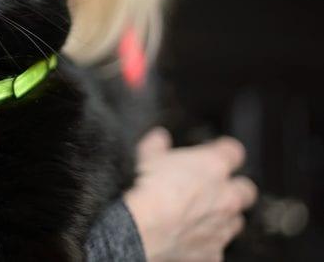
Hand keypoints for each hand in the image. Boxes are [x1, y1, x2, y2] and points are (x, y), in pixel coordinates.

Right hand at [123, 127, 257, 261]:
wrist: (143, 228)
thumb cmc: (149, 191)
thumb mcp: (147, 156)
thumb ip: (157, 146)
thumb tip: (158, 138)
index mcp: (213, 165)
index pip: (233, 151)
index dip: (222, 151)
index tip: (213, 152)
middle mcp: (226, 195)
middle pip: (246, 189)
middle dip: (233, 189)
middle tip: (212, 189)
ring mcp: (223, 225)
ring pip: (235, 221)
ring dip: (222, 218)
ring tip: (198, 216)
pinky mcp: (213, 252)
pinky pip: (216, 248)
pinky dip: (206, 243)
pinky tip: (188, 238)